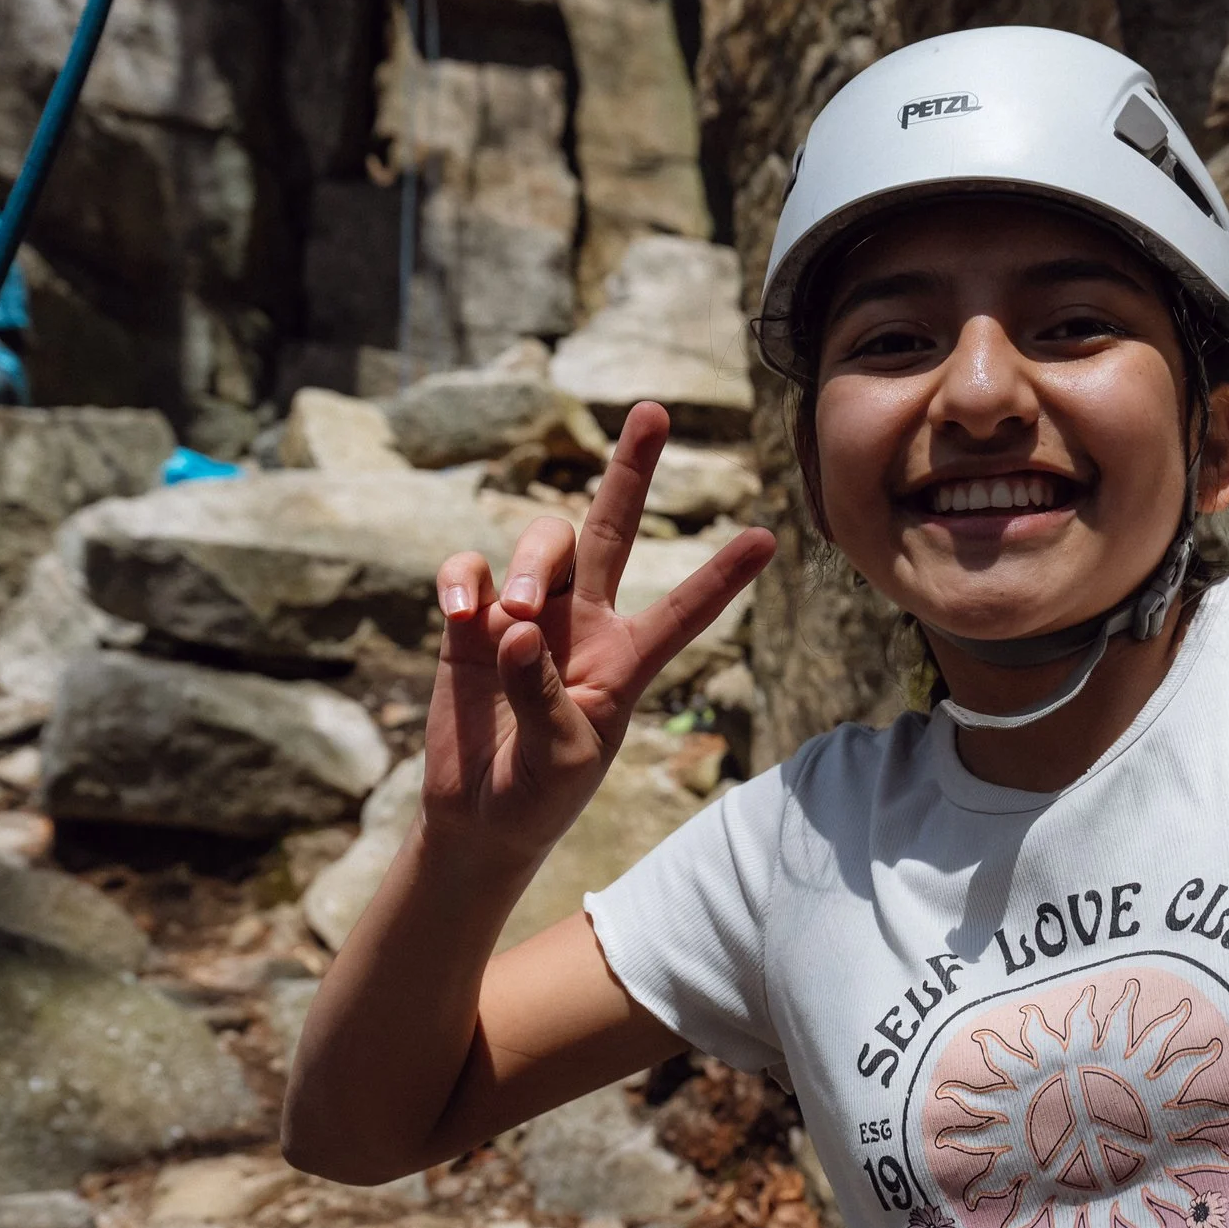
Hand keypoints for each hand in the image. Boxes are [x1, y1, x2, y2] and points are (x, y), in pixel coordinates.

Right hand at [422, 403, 773, 865]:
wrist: (481, 816)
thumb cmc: (540, 794)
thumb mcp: (561, 757)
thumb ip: (546, 695)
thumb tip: (518, 627)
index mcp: (630, 660)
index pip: (685, 612)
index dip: (722, 577)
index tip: (768, 539)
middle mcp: (586, 623)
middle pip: (613, 528)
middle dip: (632, 470)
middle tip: (655, 411)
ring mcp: (528, 614)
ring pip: (543, 544)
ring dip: (530, 567)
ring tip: (513, 621)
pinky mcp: (471, 620)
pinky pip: (470, 570)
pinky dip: (463, 580)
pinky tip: (460, 614)